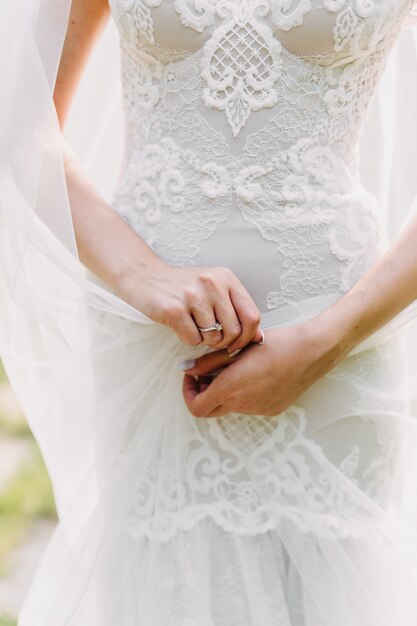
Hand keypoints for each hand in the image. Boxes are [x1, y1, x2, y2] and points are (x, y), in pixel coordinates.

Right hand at [119, 262, 262, 351]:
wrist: (144, 278)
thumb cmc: (183, 288)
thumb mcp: (214, 290)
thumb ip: (236, 310)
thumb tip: (259, 338)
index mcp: (226, 278)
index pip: (252, 316)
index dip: (247, 337)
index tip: (236, 344)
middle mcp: (212, 283)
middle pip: (234, 331)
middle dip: (224, 343)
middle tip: (211, 338)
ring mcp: (193, 295)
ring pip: (213, 338)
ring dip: (204, 340)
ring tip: (193, 326)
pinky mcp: (174, 309)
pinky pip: (193, 339)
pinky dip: (187, 339)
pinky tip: (180, 325)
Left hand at [182, 320, 349, 417]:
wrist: (311, 352)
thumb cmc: (276, 344)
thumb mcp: (237, 348)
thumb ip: (208, 361)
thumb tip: (186, 368)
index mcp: (230, 388)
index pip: (196, 407)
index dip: (188, 393)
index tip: (192, 376)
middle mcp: (243, 405)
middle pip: (210, 410)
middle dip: (204, 392)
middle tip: (207, 373)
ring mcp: (258, 410)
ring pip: (231, 406)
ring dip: (225, 391)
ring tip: (235, 367)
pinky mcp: (272, 409)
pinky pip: (249, 405)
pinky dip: (243, 393)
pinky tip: (255, 373)